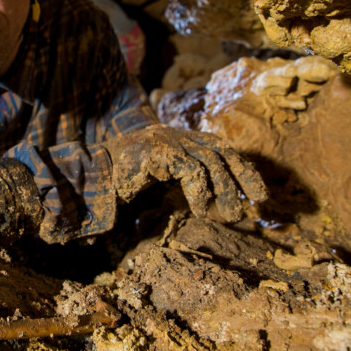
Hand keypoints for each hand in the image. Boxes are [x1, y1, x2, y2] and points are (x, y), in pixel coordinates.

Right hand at [107, 124, 266, 222]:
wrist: (92, 172)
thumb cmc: (123, 178)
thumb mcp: (162, 175)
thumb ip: (185, 178)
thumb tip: (216, 200)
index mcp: (181, 138)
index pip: (221, 148)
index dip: (243, 168)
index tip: (258, 192)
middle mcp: (178, 135)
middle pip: (222, 151)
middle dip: (243, 177)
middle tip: (255, 202)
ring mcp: (168, 140)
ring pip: (210, 163)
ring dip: (224, 191)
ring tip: (229, 215)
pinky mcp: (158, 151)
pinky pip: (191, 171)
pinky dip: (200, 193)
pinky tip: (201, 210)